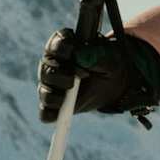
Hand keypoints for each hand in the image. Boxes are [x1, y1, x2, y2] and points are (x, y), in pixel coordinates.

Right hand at [36, 28, 159, 123]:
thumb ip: (94, 54)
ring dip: (59, 96)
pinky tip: (66, 109)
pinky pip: (45, 113)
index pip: (54, 45)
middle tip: (84, 75)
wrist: (114, 82)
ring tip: (74, 91)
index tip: (74, 54)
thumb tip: (77, 55)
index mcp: (62, 45)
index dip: (62, 50)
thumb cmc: (109, 63)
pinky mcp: (53, 104)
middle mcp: (51, 64)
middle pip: (47, 70)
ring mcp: (49, 84)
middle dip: (63, 75)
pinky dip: (54, 114)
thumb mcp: (109, 58)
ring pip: (44, 92)